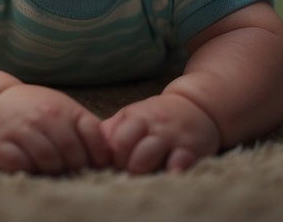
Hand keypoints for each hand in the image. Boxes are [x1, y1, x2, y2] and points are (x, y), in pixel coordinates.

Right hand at [0, 84, 110, 174]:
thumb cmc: (34, 110)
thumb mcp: (63, 109)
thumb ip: (85, 128)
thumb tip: (111, 157)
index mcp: (64, 109)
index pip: (93, 135)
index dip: (100, 156)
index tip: (97, 167)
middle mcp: (44, 116)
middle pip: (72, 153)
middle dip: (76, 168)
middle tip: (72, 174)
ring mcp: (21, 130)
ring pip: (48, 161)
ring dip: (54, 172)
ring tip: (53, 173)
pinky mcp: (0, 145)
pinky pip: (21, 165)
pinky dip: (29, 171)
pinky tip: (31, 169)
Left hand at [99, 92, 219, 173]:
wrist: (195, 106)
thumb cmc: (156, 117)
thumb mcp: (131, 116)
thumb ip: (110, 132)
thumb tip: (87, 149)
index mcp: (136, 118)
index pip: (117, 141)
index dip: (114, 158)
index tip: (116, 164)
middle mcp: (154, 126)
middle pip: (131, 151)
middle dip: (128, 168)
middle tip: (130, 173)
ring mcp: (173, 137)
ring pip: (150, 157)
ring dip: (144, 172)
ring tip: (145, 176)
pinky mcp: (192, 150)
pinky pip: (180, 164)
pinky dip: (172, 172)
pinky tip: (167, 174)